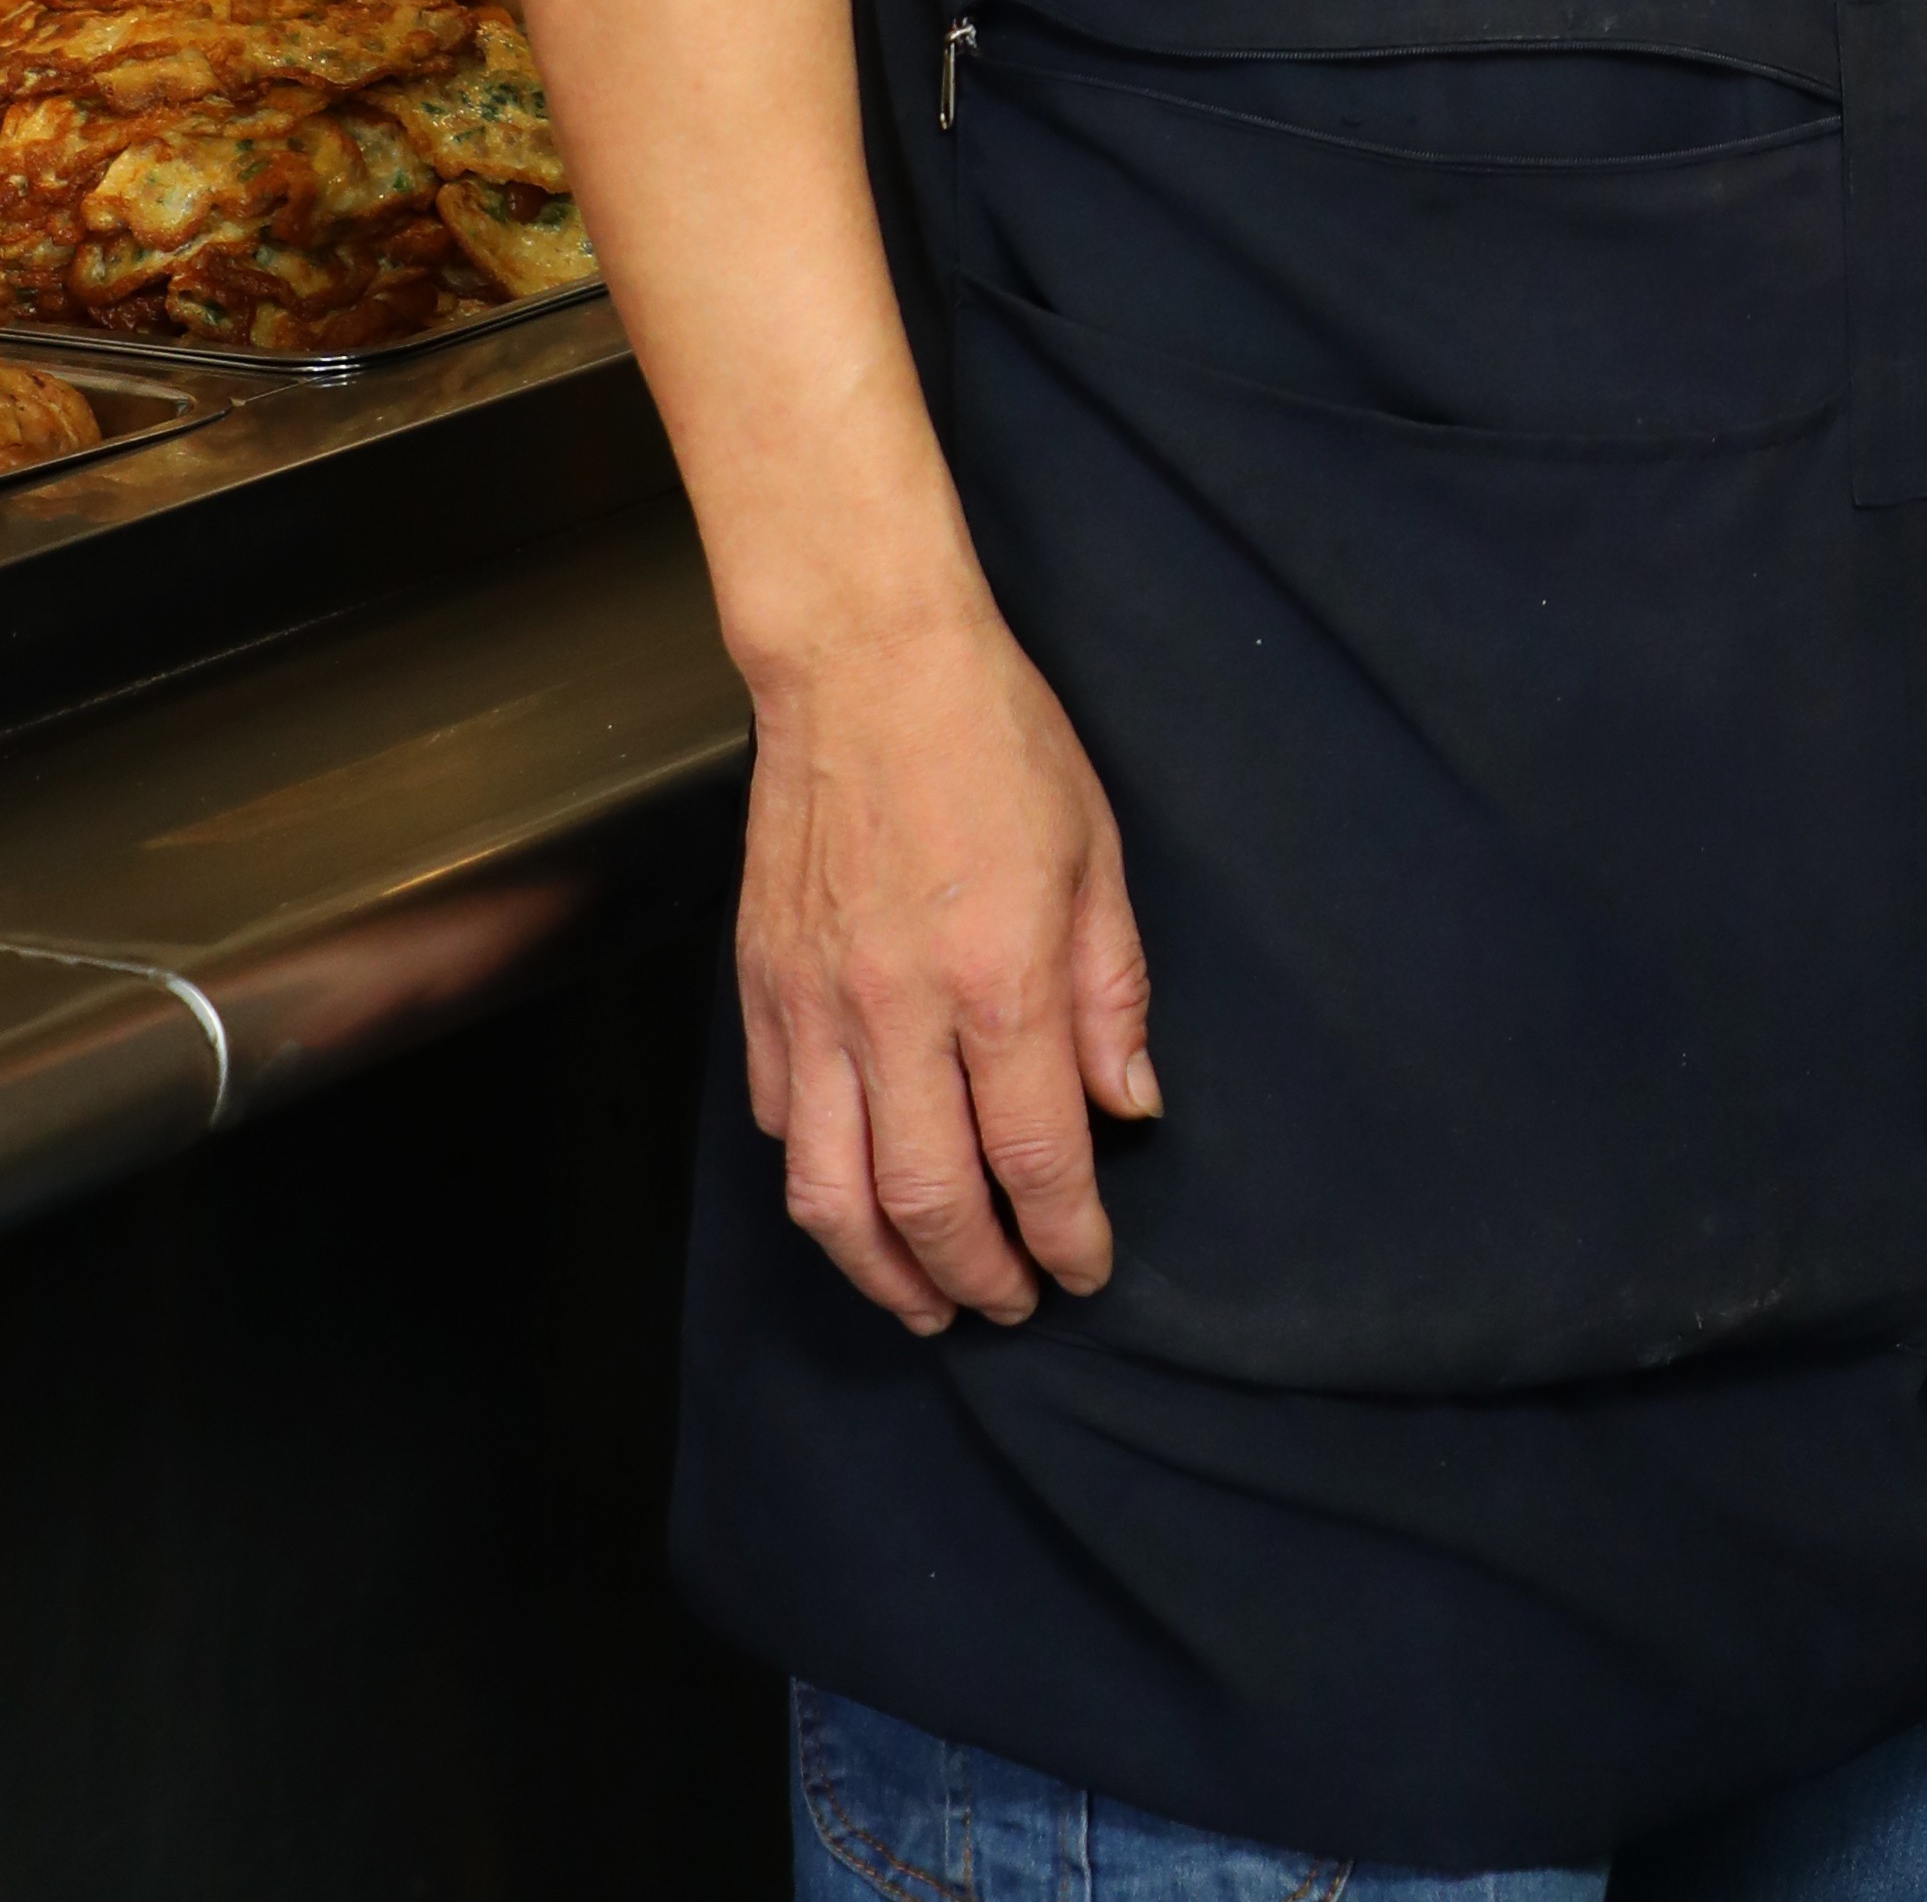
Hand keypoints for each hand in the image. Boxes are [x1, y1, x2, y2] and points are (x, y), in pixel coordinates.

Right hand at [736, 597, 1159, 1331]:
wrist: (866, 661)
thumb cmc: (996, 738)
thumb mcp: (1095, 850)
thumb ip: (1113, 992)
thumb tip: (1129, 1108)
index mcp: (1000, 975)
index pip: (1037, 1158)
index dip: (1067, 1237)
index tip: (1086, 1270)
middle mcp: (897, 1011)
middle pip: (928, 1203)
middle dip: (978, 1278)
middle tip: (1012, 1304)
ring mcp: (814, 1006)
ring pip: (829, 1195)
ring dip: (881, 1272)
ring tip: (926, 1304)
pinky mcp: (758, 991)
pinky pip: (776, 1125)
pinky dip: (818, 1184)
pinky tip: (857, 1198)